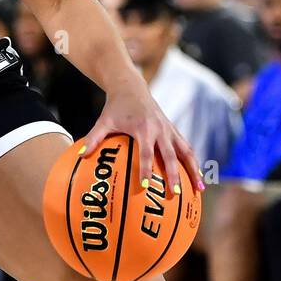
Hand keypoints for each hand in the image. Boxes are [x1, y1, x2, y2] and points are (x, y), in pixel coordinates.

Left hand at [81, 77, 202, 193]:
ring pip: (186, 151)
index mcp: (143, 129)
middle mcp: (160, 129)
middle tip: (175, 193)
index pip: (146, 153)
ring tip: (200, 188)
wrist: (131, 88)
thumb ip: (93, 138)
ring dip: (194, 169)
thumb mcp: (103, 121)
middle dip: (173, 175)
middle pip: (170, 155)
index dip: (146, 169)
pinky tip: (198, 176)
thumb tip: (80, 155)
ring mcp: (169, 129)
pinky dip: (193, 161)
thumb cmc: (115, 107)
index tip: (146, 186)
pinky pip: (186, 147)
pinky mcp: (173, 129)